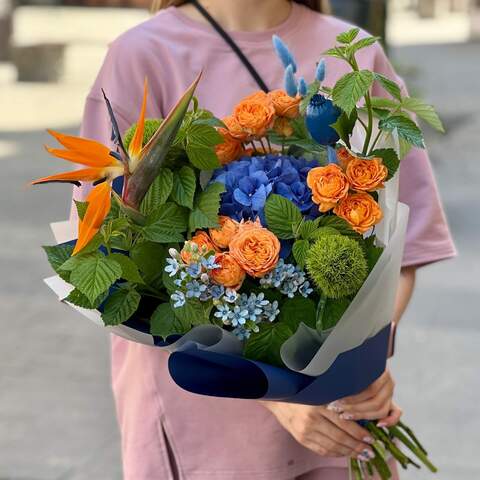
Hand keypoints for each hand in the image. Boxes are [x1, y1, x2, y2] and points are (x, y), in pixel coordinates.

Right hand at [261, 401, 375, 459]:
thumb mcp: (320, 391)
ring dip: (349, 452)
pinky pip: (322, 450)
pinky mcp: (301, 438)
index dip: (359, 433)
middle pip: (340, 437)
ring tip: (361, 455)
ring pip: (332, 446)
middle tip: (370, 451)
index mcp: (319, 403)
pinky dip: (335, 453)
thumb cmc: (303, 391)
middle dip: (357, 446)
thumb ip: (337, 401)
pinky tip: (344, 453)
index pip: (344, 423)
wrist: (278, 396)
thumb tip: (360, 415)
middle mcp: (312, 418)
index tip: (371, 438)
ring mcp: (305, 430)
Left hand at [327, 370, 399, 422]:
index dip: (352, 398)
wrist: (362, 363)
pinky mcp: (393, 403)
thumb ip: (345, 374)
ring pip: (380, 409)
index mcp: (380, 370)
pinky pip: (396, 414)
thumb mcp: (348, 367)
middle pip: (374, 401)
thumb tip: (330, 383)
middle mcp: (388, 382)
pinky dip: (389, 421)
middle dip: (353, 408)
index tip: (336, 400)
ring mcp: (390, 393)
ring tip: (344, 415)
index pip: (369, 390)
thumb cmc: (349, 368)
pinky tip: (377, 425)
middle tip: (337, 409)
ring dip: (362, 415)